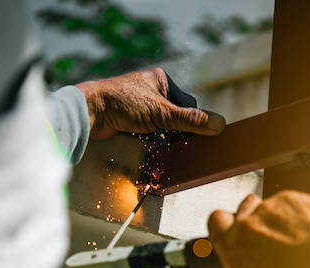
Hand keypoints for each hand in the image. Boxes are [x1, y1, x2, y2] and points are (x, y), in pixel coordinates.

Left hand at [75, 68, 225, 139]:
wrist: (90, 112)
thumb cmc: (124, 104)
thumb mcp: (162, 114)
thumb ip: (191, 120)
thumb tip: (219, 124)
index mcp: (162, 80)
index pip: (188, 103)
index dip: (193, 121)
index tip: (198, 137)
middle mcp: (151, 88)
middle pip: (176, 114)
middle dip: (178, 129)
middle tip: (182, 144)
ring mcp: (139, 102)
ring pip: (162, 123)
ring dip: (165, 135)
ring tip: (167, 145)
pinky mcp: (129, 116)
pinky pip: (149, 128)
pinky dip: (153, 137)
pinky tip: (153, 145)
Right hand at [207, 191, 309, 267]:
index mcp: (234, 249)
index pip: (215, 221)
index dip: (224, 223)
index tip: (233, 228)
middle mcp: (247, 225)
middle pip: (242, 210)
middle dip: (254, 220)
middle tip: (271, 237)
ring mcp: (268, 209)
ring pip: (268, 207)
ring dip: (278, 218)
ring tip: (296, 238)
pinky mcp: (289, 197)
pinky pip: (289, 202)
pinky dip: (297, 213)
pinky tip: (308, 231)